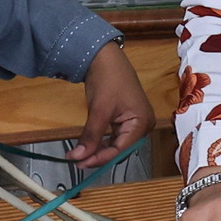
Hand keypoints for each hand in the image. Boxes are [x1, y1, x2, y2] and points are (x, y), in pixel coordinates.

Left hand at [71, 41, 153, 170]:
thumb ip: (90, 136)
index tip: (80, 163)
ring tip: (80, 155)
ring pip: (116, 144)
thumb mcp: (99, 110)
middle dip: (99, 156)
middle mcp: (142, 125)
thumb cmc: (108, 78)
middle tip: (77, 161)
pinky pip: (114, 136)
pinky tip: (88, 146)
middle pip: (120, 149)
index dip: (100, 158)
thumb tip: (78, 157)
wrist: (104, 56)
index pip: (121, 149)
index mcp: (142, 122)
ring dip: (99, 150)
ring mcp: (134, 122)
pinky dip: (101, 141)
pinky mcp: (126, 119)